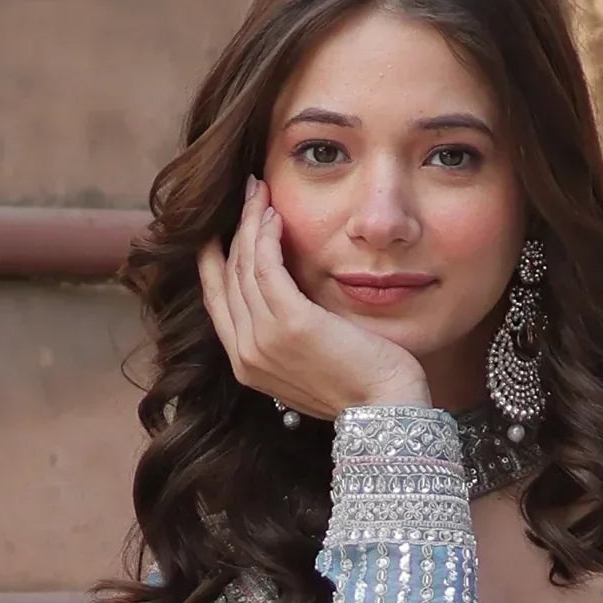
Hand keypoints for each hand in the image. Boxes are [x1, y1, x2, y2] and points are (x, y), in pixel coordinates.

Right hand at [197, 179, 428, 419]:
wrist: (386, 409)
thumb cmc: (359, 384)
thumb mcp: (309, 361)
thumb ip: (285, 336)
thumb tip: (284, 300)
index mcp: (247, 365)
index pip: (217, 299)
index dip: (215, 256)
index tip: (224, 224)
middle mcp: (247, 354)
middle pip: (226, 276)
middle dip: (234, 227)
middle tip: (249, 193)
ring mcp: (264, 340)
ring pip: (243, 265)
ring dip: (251, 221)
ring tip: (261, 193)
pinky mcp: (290, 323)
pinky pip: (265, 266)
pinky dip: (266, 235)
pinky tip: (275, 215)